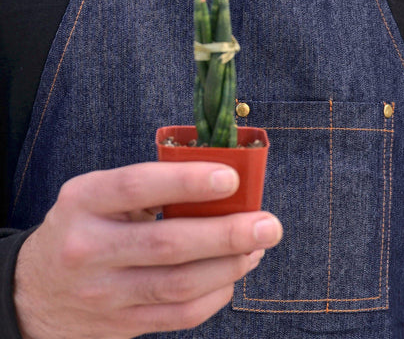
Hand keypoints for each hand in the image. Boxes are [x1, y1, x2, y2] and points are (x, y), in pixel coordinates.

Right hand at [14, 162, 281, 338]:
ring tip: (257, 247)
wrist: (35, 292)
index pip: (137, 186)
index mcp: (84, 201)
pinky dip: (215, 294)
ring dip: (229, 265)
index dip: (186, 182)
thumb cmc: (81, 227)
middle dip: (227, 234)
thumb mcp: (99, 195)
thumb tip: (218, 189)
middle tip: (269, 225)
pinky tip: (231, 274)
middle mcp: (89, 248)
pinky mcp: (120, 325)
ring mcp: (104, 293)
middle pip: (168, 243)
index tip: (230, 178)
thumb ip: (150, 189)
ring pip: (180, 284)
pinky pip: (180, 315)